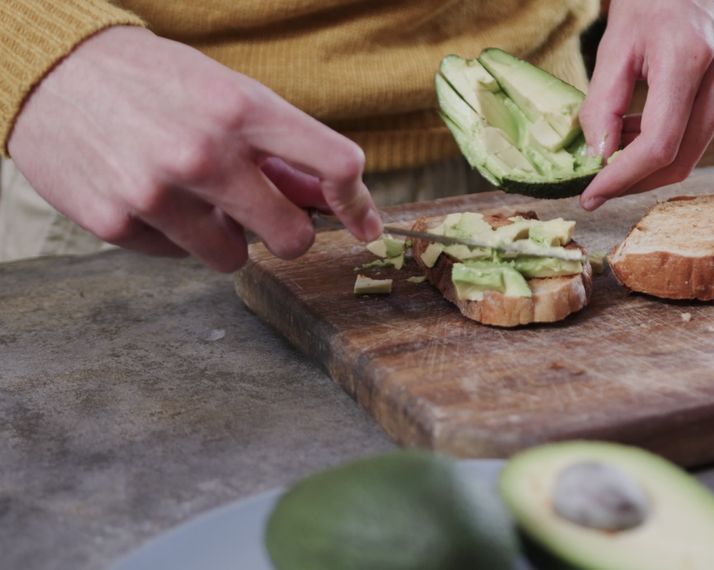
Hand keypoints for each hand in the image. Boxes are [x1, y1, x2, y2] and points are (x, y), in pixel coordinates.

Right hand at [8, 26, 381, 271]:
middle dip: (288, 232)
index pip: (337, 164)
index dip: (359, 201)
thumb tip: (330, 198)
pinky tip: (150, 196)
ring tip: (193, 196)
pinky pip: (177, 257)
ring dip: (226, 236)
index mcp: (243, 109)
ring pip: (234, 258)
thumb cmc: (151, 80)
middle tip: (266, 215)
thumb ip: (281, 149)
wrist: (49, 71)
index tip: (364, 222)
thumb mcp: (227, 94)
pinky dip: (173, 235)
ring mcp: (158, 192)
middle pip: (294, 237)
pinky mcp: (116, 222)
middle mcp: (205, 153)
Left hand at [577, 0, 713, 210]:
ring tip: (614, 148)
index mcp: (691, 57)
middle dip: (634, 180)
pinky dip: (670, 139)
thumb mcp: (614, 43)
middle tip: (596, 186)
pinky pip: (704, 130)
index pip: (659, 144)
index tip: (589, 196)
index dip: (622, 178)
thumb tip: (598, 158)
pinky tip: (641, 128)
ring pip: (694, 150)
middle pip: (681, 158)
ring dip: (650, 160)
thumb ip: (603, 105)